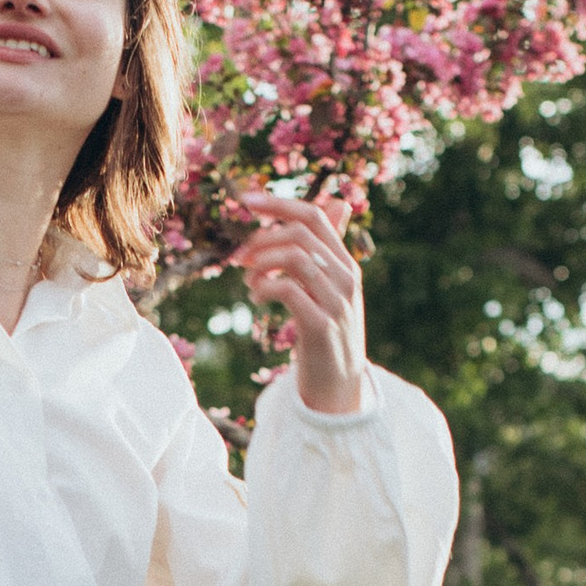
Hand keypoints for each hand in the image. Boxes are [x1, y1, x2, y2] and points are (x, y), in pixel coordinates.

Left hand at [231, 188, 366, 415]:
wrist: (338, 386)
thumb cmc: (326, 331)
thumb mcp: (329, 285)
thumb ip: (328, 247)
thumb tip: (337, 201)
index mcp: (345, 262)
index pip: (315, 215)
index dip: (278, 203)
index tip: (244, 200)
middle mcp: (346, 277)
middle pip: (301, 233)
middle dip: (262, 239)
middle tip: (239, 258)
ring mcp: (337, 301)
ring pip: (295, 256)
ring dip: (261, 263)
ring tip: (248, 281)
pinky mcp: (322, 326)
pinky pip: (289, 290)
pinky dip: (264, 288)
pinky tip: (256, 297)